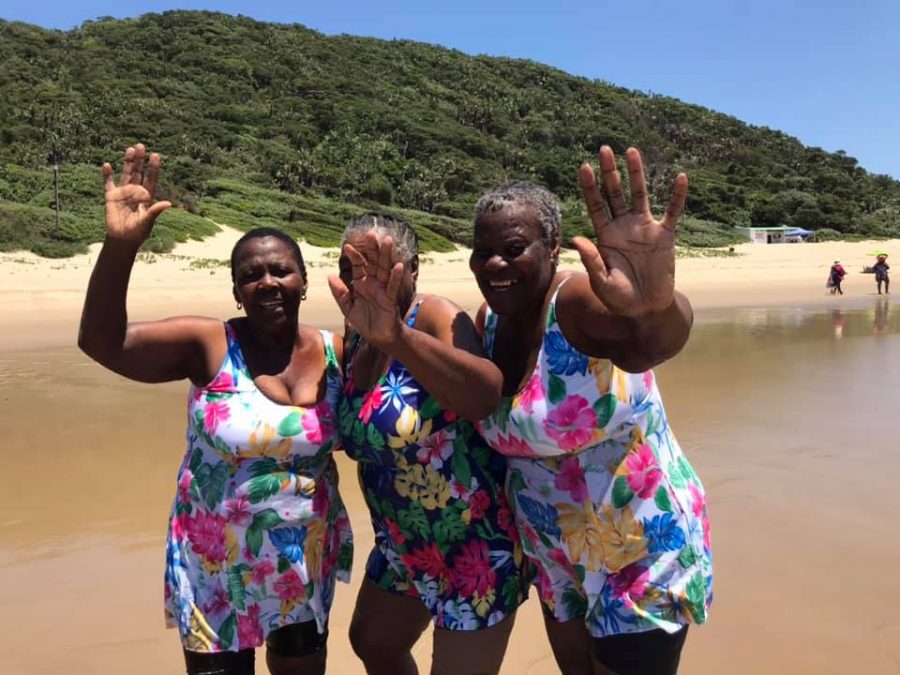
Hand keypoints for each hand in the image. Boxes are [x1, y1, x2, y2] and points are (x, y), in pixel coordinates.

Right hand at [103, 144, 170, 243]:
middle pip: (138, 172)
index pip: (151, 179)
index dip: (153, 168)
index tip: (155, 155)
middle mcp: (135, 192)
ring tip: (130, 149)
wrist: (122, 239)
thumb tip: (169, 203)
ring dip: (127, 162)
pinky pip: (108, 183)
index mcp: (146, 196)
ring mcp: (123, 193)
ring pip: (125, 174)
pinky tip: (107, 165)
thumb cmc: (138, 232)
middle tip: (141, 146)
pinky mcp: (111, 197)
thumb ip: (156, 211)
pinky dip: (107, 175)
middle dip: (140, 160)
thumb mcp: (148, 221)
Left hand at [328, 229, 404, 345]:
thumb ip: (340, 293)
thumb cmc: (365, 322)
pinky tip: (398, 266)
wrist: (379, 338)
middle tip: (371, 234)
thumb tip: (330, 276)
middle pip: (373, 262)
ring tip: (387, 240)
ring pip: (385, 270)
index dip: (354, 256)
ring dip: (386, 256)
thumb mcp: (348, 308)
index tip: (346, 247)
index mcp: (362, 283)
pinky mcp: (391, 300)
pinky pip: (393, 287)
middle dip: (372, 249)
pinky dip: (396, 277)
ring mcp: (383, 290)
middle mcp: (373, 283)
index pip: (358, 265)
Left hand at [574, 146, 685, 316]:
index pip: (596, 206)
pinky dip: (676, 196)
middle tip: (604, 149)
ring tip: (631, 151)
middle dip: (610, 172)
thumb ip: (592, 260)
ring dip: (636, 174)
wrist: (646, 308)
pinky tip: (680, 177)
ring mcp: (645, 229)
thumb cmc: (619, 298)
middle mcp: (624, 227)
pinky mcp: (665, 235)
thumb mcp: (602, 282)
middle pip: (615, 193)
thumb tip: (576, 239)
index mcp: (606, 236)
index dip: (590, 187)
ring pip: (640, 195)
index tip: (584, 166)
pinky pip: (672, 212)